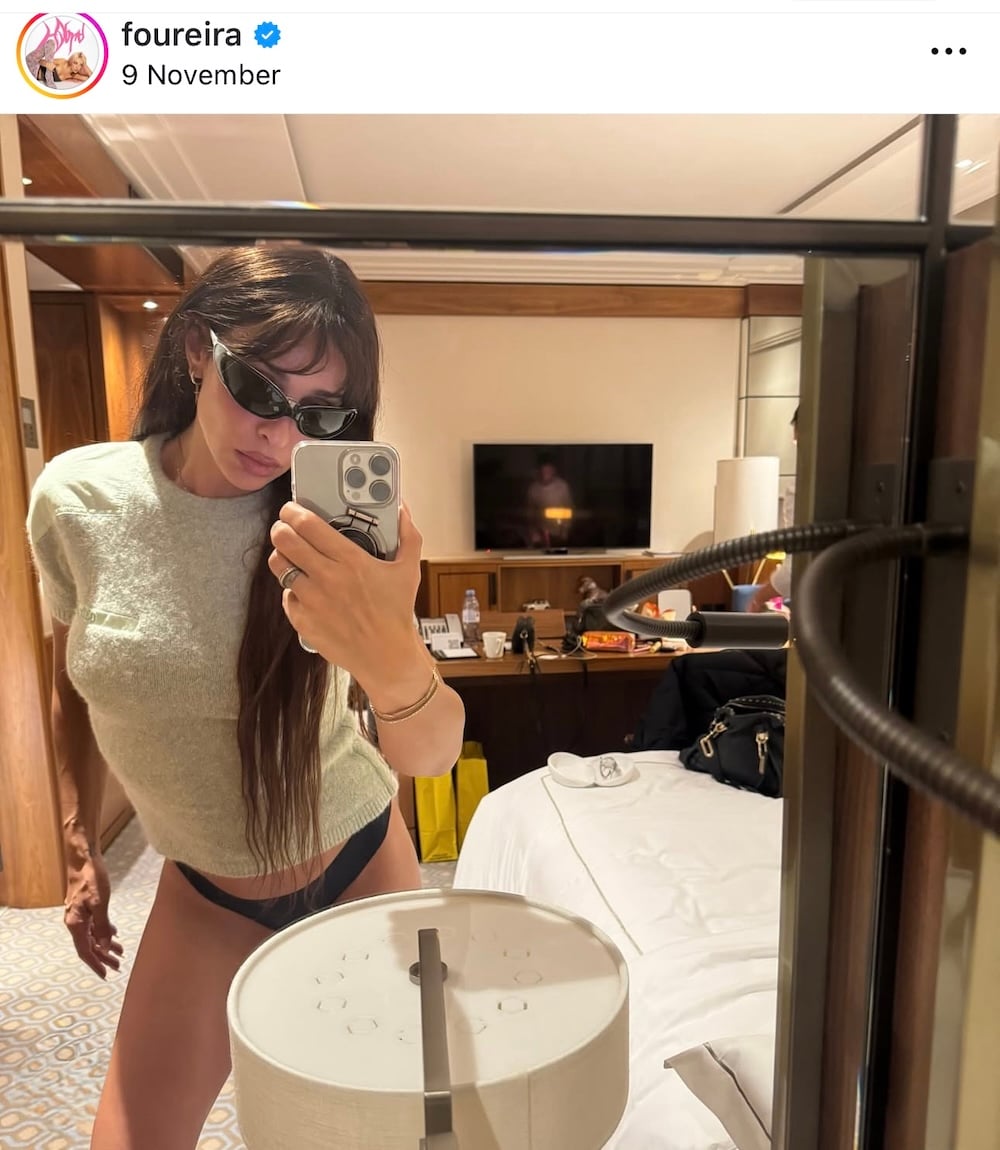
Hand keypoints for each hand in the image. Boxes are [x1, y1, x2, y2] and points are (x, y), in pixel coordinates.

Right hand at [64, 853, 122, 978]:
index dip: (95, 964)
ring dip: (105, 945)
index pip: (85, 951)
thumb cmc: (92, 878)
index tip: (105, 975)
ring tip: (120, 953)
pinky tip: (114, 934)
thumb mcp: (100, 903)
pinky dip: (104, 932)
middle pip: (90, 946)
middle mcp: (75, 922)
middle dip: (104, 957)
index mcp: (75, 924)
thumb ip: (102, 926)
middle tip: (118, 966)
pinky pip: (94, 925)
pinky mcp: (85, 906)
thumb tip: (103, 947)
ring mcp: (79, 914)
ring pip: (93, 936)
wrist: (83, 858)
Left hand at [268, 501, 423, 684]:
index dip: (293, 510)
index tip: (292, 508)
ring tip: (291, 555)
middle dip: (280, 528)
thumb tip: (402, 509)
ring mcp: (312, 601)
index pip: (308, 524)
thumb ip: (407, 535)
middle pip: (285, 540)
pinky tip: (306, 589)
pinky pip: (286, 596)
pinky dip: (293, 590)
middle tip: (285, 527)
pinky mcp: (303, 621)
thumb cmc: (397, 614)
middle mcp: (328, 578)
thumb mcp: (409, 570)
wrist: (387, 656)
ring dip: (282, 556)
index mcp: (351, 560)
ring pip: (279, 566)